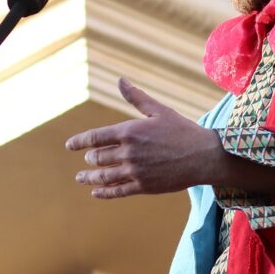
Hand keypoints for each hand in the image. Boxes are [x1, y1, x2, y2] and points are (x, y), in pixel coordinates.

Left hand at [66, 78, 226, 198]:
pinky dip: (104, 193)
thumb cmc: (182, 130)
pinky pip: (118, 191)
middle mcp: (128, 153)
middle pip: (98, 158)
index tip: (70, 145)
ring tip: (81, 178)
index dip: (79, 142)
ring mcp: (135, 171)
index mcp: (129, 132)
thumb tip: (120, 80)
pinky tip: (96, 192)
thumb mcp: (159, 110)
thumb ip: (136, 97)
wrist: (204, 156)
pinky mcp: (144, 187)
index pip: (95, 138)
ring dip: (89, 178)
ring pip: (104, 177)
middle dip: (89, 159)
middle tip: (87, 160)